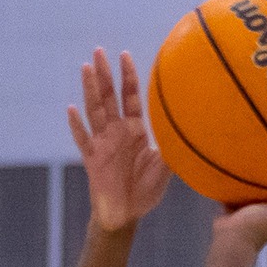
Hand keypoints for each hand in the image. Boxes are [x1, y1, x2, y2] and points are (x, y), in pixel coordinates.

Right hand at [68, 48, 171, 231]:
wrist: (126, 216)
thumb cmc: (145, 191)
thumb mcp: (166, 167)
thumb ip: (174, 147)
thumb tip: (194, 131)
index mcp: (134, 130)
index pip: (129, 97)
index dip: (127, 77)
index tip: (124, 55)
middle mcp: (116, 132)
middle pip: (108, 97)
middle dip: (104, 74)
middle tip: (99, 50)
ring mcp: (102, 144)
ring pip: (95, 111)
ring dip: (90, 90)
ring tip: (86, 67)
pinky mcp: (92, 159)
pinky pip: (82, 139)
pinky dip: (77, 125)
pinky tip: (71, 110)